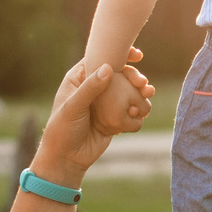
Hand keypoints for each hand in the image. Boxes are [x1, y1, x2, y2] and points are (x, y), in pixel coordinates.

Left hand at [35, 50, 150, 183]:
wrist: (67, 158)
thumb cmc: (62, 130)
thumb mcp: (73, 107)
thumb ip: (90, 88)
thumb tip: (108, 68)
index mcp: (79, 78)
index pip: (100, 59)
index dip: (119, 53)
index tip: (136, 55)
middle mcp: (93, 87)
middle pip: (118, 74)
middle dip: (134, 76)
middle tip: (143, 82)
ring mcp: (104, 102)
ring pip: (126, 90)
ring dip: (140, 91)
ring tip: (148, 93)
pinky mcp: (114, 117)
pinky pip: (129, 108)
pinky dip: (138, 107)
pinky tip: (142, 110)